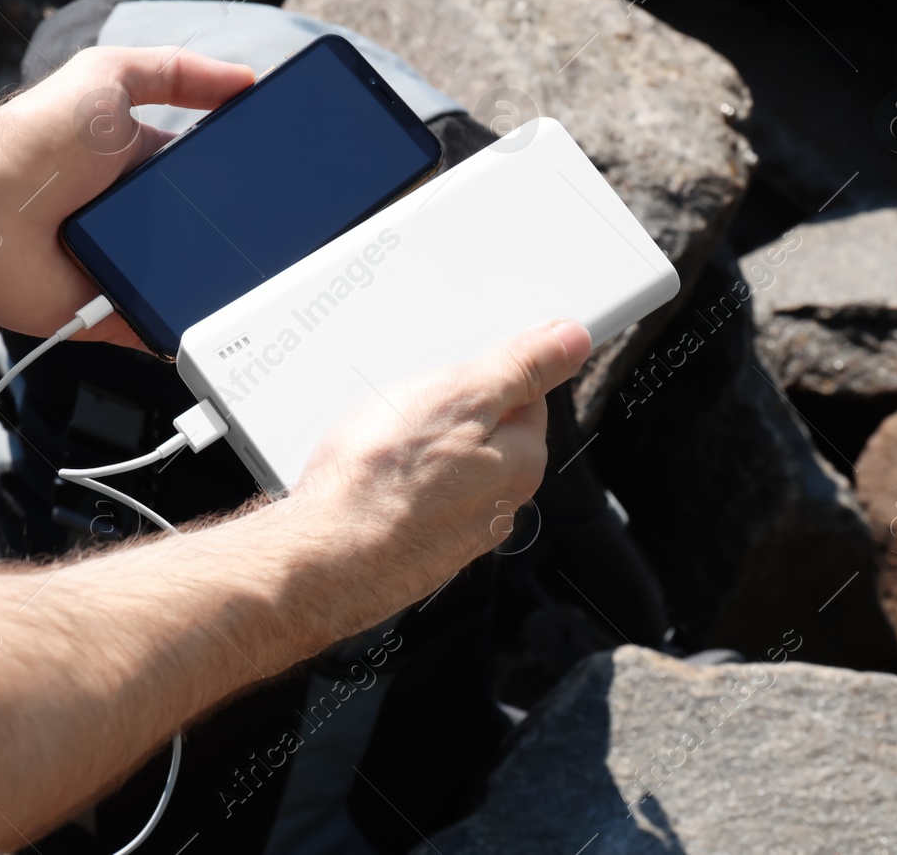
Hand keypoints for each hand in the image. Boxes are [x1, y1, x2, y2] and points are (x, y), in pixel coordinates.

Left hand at [0, 47, 254, 346]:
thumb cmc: (35, 137)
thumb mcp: (109, 76)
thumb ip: (176, 71)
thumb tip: (244, 78)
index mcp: (136, 166)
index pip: (202, 174)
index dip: (236, 176)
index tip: (274, 178)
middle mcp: (131, 220)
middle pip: (203, 233)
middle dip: (234, 236)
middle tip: (273, 238)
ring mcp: (122, 270)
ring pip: (189, 286)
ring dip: (216, 285)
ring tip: (252, 282)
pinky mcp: (110, 317)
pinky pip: (159, 332)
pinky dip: (183, 332)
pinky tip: (214, 325)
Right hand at [288, 319, 591, 619]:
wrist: (323, 557)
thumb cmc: (382, 479)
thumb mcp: (461, 395)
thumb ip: (521, 366)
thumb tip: (573, 340)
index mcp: (523, 464)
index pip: (527, 400)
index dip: (489, 374)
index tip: (457, 368)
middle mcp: (499, 507)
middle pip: (486, 438)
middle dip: (451, 414)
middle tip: (408, 404)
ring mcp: (456, 534)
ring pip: (446, 472)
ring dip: (419, 452)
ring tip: (379, 441)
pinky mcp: (416, 551)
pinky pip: (413, 501)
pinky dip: (395, 485)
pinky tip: (366, 478)